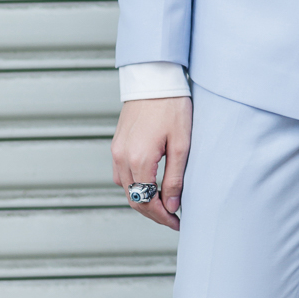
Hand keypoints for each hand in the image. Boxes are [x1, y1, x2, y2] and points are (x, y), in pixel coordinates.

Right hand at [111, 96, 191, 229]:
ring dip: (143, 198)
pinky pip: (122, 172)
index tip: (177, 221)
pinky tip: (150, 181)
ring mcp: (117, 149)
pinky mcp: (117, 142)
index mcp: (139, 159)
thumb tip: (171, 206)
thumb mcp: (181, 142)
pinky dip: (135, 183)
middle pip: (134, 198)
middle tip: (173, 216)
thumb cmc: (172, 105)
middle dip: (153, 211)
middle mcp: (122, 157)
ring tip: (164, 200)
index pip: (147, 201)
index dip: (162, 216)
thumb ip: (175, 177)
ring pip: (126, 187)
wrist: (155, 76)